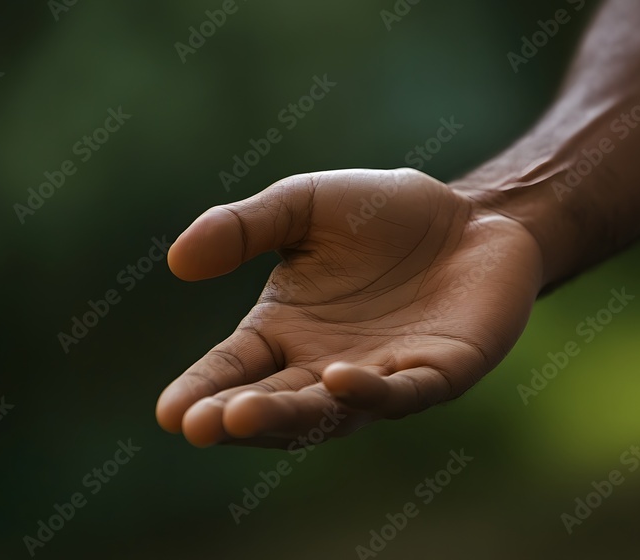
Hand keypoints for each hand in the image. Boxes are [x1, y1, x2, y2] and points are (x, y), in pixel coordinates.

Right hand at [156, 168, 543, 447]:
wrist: (471, 215)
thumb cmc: (382, 214)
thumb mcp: (302, 205)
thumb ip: (243, 227)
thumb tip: (177, 261)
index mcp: (285, 331)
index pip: (232, 371)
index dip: (201, 391)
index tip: (169, 413)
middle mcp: (324, 366)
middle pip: (275, 402)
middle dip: (237, 417)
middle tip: (201, 426)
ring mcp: (379, 377)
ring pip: (330, 412)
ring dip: (289, 416)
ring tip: (244, 414)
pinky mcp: (435, 374)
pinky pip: (400, 392)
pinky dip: (369, 392)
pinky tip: (338, 378)